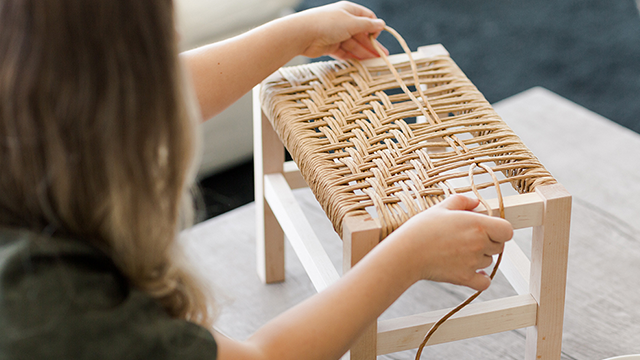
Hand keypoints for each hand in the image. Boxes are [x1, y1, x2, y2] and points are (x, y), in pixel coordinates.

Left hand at [295, 1, 388, 59]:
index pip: (367, 18)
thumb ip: (368, 25)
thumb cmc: (328, 23)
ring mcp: (336, 34)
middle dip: (371, 45)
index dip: (374, 28)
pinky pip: (344, 52)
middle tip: (382, 57)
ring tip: (374, 64)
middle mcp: (343, 21)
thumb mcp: (352, 22)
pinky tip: (361, 64)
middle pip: (361, 34)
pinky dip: (352, 58)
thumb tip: (382, 24)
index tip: (376, 38)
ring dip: (364, 53)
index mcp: (349, 11)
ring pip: (353, 45)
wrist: (303, 34)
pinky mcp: (330, 46)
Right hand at [392, 195, 513, 290]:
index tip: (488, 228)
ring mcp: (473, 263)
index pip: (507, 230)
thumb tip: (476, 202)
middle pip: (499, 246)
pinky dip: (481, 278)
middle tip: (469, 238)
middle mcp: (479, 244)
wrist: (407, 253)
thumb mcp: (441, 208)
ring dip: (480, 258)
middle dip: (488, 242)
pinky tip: (473, 271)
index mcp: (477, 224)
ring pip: (489, 262)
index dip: (500, 229)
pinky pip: (485, 282)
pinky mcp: (465, 278)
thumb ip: (462, 201)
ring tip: (460, 252)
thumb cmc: (422, 229)